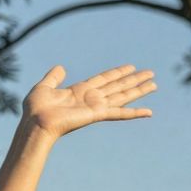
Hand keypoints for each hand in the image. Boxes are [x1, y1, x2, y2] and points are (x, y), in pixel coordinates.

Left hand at [23, 64, 155, 139]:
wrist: (35, 123)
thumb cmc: (35, 109)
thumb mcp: (44, 87)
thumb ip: (53, 77)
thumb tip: (61, 67)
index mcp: (80, 90)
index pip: (104, 79)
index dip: (118, 72)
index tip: (131, 67)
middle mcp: (91, 98)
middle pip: (118, 85)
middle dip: (134, 79)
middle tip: (151, 73)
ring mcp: (96, 107)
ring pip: (123, 96)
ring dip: (139, 90)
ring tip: (155, 84)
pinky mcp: (97, 114)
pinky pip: (120, 113)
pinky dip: (135, 113)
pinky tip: (149, 112)